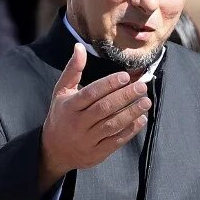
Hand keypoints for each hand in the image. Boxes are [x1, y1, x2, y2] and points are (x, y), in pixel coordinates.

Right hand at [39, 44, 150, 190]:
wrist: (54, 150)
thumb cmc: (61, 115)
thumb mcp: (61, 92)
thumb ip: (73, 70)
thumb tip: (79, 47)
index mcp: (69, 106)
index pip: (91, 93)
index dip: (108, 84)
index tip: (125, 76)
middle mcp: (78, 123)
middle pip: (104, 108)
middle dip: (124, 96)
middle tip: (141, 87)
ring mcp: (88, 139)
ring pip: (112, 125)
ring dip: (131, 113)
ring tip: (146, 102)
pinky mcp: (97, 153)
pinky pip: (116, 141)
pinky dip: (130, 130)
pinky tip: (141, 119)